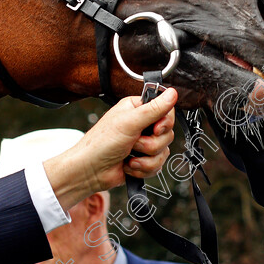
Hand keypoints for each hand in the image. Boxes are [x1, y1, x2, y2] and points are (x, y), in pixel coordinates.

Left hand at [43, 89, 177, 210]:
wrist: (90, 171)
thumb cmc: (101, 143)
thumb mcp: (129, 122)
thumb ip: (153, 109)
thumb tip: (172, 93)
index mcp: (138, 108)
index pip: (166, 110)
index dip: (165, 122)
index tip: (156, 129)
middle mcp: (142, 124)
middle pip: (167, 133)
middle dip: (151, 144)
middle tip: (134, 142)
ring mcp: (143, 143)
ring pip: (163, 151)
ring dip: (146, 158)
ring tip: (129, 155)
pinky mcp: (143, 159)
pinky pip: (158, 165)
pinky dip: (143, 168)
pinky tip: (129, 165)